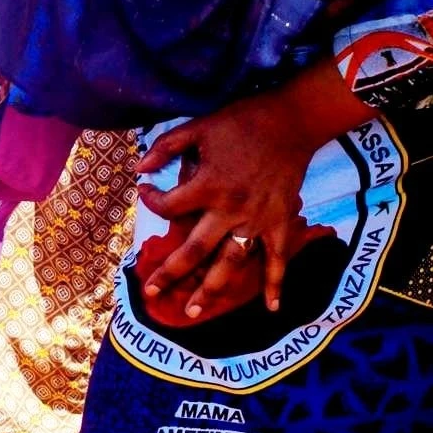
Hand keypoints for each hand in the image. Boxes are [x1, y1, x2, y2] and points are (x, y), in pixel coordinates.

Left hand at [135, 95, 320, 319]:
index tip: (146, 192)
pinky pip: (279, 258)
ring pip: (230, 263)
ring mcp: (258, 221)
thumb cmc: (242, 122)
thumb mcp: (197, 127)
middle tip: (151, 293)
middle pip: (193, 251)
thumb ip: (165, 148)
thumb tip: (138, 169)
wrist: (293, 121)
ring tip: (193, 312)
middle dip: (170, 273)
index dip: (150, 200)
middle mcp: (230, 210)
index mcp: (207, 187)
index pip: (167, 208)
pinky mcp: (281, 222)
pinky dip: (276, 283)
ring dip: (211, 289)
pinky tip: (271, 308)